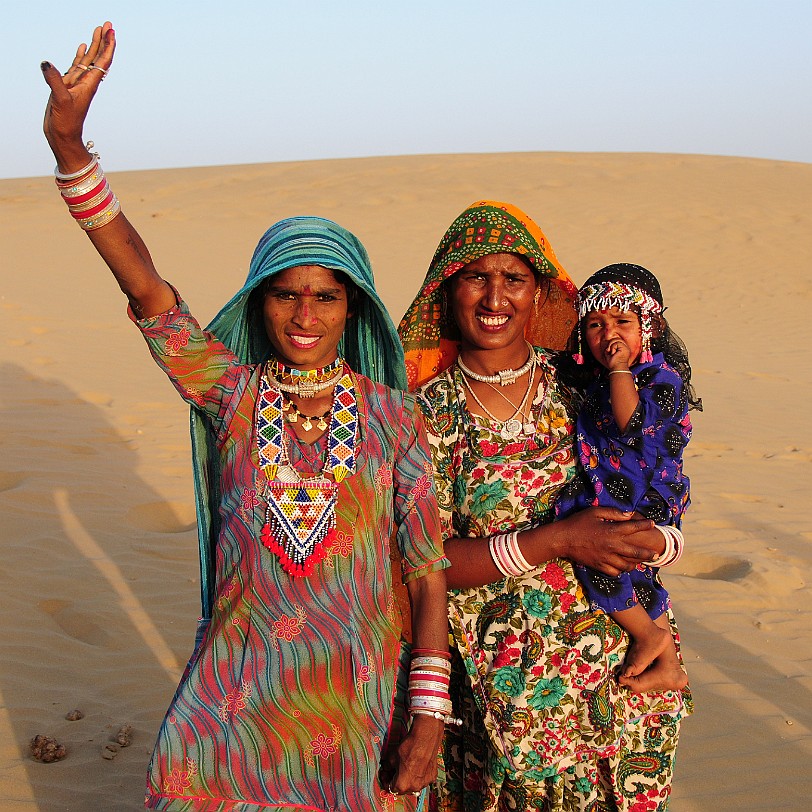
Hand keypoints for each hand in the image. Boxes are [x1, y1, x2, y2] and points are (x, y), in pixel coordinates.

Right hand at [41, 22, 115, 171]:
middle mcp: (86, 82)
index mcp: (89, 84)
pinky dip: (80, 55)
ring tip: (99, 30)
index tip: (111, 31)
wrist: (63, 136)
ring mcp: (77, 83)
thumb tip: (46, 64)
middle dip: (104, 40)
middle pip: (98, 57)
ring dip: (94, 45)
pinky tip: (82, 47)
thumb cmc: (66, 122)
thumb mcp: (60, 100)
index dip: (108, 46)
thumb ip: (54, 81)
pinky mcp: (68, 86)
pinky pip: (76, 66)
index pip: (102, 61)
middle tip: (108, 24)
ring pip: (88, 59)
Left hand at [382, 714, 442, 796]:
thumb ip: (387, 766)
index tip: (385, 774)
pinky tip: (416, 766)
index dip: (386, 780)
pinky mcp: (432, 776)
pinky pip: (423, 779)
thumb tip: (386, 768)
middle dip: (397, 780)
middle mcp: (414, 787)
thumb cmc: (408, 748)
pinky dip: (418, 775)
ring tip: (406, 767)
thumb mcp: (392, 757)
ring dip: (408, 779)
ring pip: (413, 785)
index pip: (391, 788)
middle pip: (403, 789)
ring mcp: (425, 783)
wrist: (424, 739)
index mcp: (402, 785)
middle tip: (394, 770)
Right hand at [554, 506, 660, 575]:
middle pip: (636, 552)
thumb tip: (629, 514)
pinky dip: (621, 570)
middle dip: (649, 554)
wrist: (563, 539)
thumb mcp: (595, 512)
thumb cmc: (578, 522)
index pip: (634, 527)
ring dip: (635, 564)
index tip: (652, 524)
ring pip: (627, 565)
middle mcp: (612, 546)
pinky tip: (622, 567)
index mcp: (612, 531)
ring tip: (639, 562)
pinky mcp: (600, 566)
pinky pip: (615, 572)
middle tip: (655, 554)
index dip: (645, 525)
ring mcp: (606, 558)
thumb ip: (613, 513)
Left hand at [605, 339, 631, 369]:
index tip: (609, 350)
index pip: (618, 341)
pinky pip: (616, 343)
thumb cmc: (614, 364)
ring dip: (611, 347)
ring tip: (612, 353)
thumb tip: (607, 346)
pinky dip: (613, 348)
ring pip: (616, 340)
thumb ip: (610, 349)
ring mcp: (626, 348)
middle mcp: (626, 348)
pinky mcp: (625, 348)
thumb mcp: (611, 354)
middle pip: (618, 339)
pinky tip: (614, 353)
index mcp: (624, 349)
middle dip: (611, 343)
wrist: (617, 369)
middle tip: (609, 351)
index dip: (612, 344)